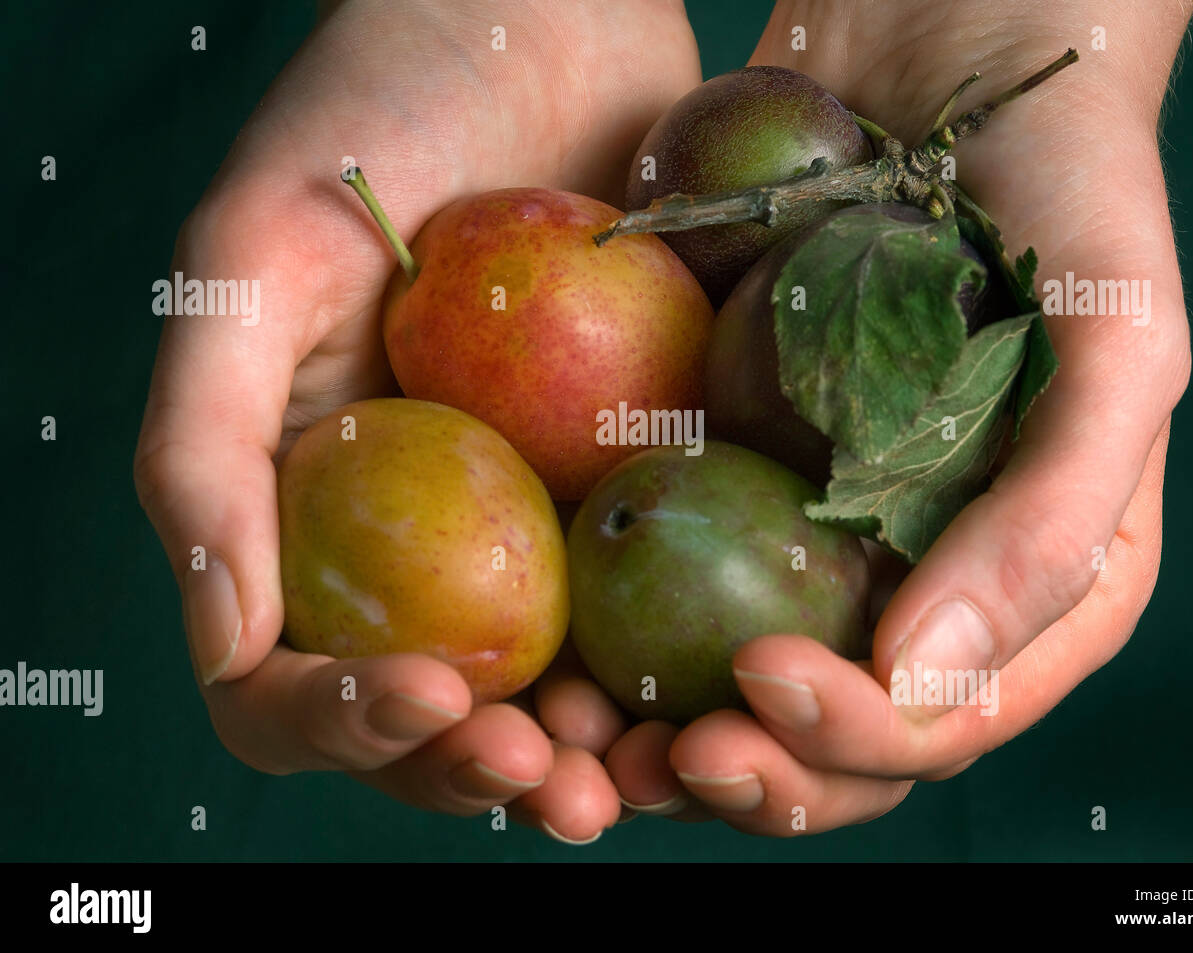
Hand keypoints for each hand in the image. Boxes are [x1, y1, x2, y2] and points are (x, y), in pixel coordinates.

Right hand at [134, 0, 701, 842]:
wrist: (541, 17)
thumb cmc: (376, 114)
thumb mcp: (252, 259)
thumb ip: (203, 444)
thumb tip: (227, 640)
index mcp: (309, 510)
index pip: (294, 679)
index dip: (346, 721)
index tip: (430, 696)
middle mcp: (421, 536)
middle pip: (433, 717)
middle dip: (482, 766)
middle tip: (559, 778)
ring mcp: (534, 518)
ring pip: (554, 691)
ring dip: (595, 755)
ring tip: (644, 767)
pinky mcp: (641, 481)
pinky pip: (659, 604)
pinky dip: (683, 667)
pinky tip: (725, 685)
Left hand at [605, 0, 1192, 834]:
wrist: (949, 51)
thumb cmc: (1061, 186)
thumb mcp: (1115, 341)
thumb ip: (1057, 522)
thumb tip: (929, 680)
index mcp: (1038, 581)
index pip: (949, 717)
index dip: (858, 740)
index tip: (758, 688)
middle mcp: (930, 577)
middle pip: (842, 737)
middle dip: (756, 773)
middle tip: (662, 761)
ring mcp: (827, 533)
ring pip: (747, 690)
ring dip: (671, 743)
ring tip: (593, 747)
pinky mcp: (740, 475)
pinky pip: (679, 583)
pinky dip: (624, 636)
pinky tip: (564, 650)